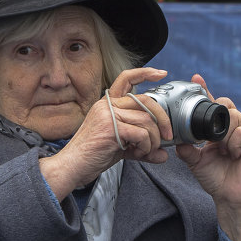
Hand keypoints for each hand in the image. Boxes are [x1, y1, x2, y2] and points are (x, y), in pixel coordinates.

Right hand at [39, 68, 171, 199]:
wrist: (72, 167)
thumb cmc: (92, 156)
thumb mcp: (121, 147)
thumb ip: (142, 146)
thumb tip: (163, 154)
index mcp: (108, 104)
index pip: (126, 79)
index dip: (145, 73)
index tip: (161, 73)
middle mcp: (107, 105)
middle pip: (145, 101)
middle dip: (162, 118)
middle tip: (168, 135)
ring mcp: (108, 115)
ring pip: (146, 120)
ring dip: (154, 139)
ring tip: (147, 151)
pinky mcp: (111, 128)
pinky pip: (141, 134)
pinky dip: (146, 146)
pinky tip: (138, 153)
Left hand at [174, 74, 240, 240]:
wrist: (230, 198)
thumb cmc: (216, 179)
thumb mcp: (196, 161)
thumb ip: (187, 148)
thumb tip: (175, 137)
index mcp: (222, 129)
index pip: (215, 106)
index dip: (206, 91)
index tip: (196, 78)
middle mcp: (237, 128)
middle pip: (227, 106)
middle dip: (216, 114)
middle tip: (209, 134)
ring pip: (236, 116)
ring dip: (224, 132)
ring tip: (220, 148)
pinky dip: (234, 141)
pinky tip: (230, 153)